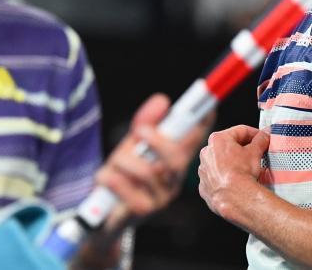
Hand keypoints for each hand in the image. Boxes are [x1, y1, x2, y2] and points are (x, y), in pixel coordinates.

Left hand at [78, 94, 212, 268]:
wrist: (102, 212)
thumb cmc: (123, 175)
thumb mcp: (133, 146)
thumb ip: (145, 123)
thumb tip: (162, 99)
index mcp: (174, 160)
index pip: (194, 140)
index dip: (202, 123)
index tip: (210, 105)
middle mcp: (173, 179)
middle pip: (177, 159)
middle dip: (158, 141)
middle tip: (139, 130)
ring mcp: (161, 197)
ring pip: (146, 171)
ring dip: (122, 160)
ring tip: (113, 162)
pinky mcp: (143, 210)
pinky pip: (125, 186)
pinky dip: (110, 177)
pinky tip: (105, 178)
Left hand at [197, 125, 269, 221]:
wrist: (234, 197)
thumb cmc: (242, 173)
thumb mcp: (255, 153)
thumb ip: (261, 140)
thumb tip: (265, 134)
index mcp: (218, 139)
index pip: (240, 131)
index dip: (254, 134)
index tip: (262, 138)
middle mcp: (207, 152)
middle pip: (228, 145)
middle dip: (242, 148)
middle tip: (256, 154)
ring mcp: (204, 169)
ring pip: (220, 162)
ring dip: (232, 163)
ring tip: (246, 170)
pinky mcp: (204, 185)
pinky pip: (216, 177)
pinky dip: (224, 178)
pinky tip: (235, 182)